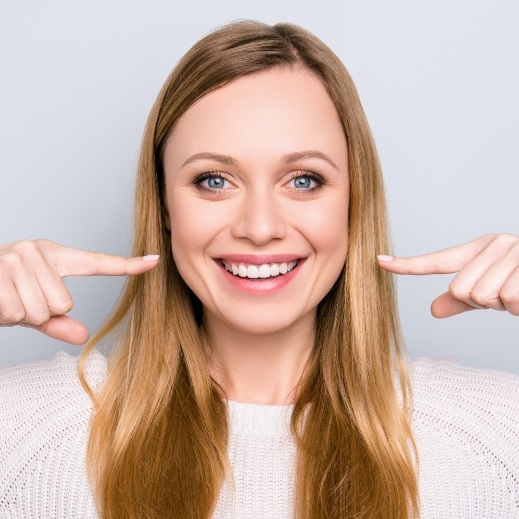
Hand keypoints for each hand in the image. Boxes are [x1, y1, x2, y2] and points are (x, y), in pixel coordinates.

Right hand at [0, 240, 158, 343]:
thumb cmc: (0, 295)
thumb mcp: (32, 310)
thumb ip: (58, 322)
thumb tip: (83, 336)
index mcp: (54, 256)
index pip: (97, 263)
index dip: (128, 265)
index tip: (155, 261)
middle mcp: (38, 251)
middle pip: (64, 303)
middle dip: (38, 313)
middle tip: (17, 301)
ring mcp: (18, 256)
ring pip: (41, 310)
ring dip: (20, 315)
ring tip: (5, 299)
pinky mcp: (0, 269)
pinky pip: (19, 312)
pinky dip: (6, 316)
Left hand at [377, 234, 518, 317]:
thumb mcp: (493, 293)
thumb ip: (463, 301)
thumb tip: (433, 309)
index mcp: (481, 250)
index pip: (437, 261)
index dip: (407, 264)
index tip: (378, 261)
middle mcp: (497, 244)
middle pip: (462, 289)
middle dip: (485, 302)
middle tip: (509, 295)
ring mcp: (516, 252)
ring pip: (484, 296)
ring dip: (506, 305)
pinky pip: (510, 299)